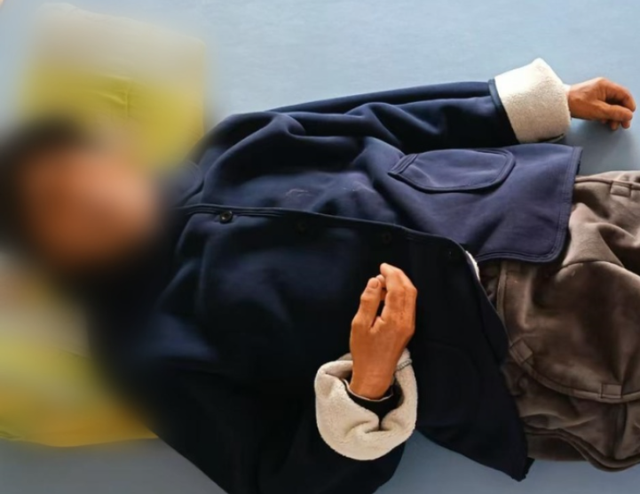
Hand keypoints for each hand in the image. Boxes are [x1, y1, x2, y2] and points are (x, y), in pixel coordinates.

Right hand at [349, 263, 416, 399]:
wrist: (375, 374)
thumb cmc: (364, 352)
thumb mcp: (359, 325)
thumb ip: (368, 301)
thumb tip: (374, 282)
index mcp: (394, 319)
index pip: (397, 289)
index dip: (391, 274)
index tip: (382, 266)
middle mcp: (406, 320)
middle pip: (409, 290)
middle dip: (398, 276)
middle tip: (384, 268)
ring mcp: (409, 325)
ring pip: (411, 297)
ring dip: (400, 284)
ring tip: (382, 281)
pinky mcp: (407, 328)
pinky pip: (408, 305)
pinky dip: (400, 294)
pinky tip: (386, 294)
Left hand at [568, 78, 635, 129]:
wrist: (558, 104)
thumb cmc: (577, 104)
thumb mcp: (598, 110)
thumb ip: (615, 112)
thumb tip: (629, 115)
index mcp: (606, 86)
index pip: (624, 94)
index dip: (629, 106)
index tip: (629, 116)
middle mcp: (603, 87)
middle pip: (618, 100)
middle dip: (621, 113)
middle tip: (623, 125)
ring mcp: (597, 93)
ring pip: (611, 104)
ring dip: (613, 116)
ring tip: (612, 126)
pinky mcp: (591, 99)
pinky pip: (603, 106)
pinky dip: (605, 114)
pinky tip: (604, 122)